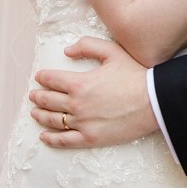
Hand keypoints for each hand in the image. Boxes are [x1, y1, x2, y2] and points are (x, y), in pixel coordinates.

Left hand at [29, 37, 157, 147]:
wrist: (153, 101)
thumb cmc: (134, 74)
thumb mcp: (112, 51)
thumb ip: (87, 46)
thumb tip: (67, 51)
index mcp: (79, 83)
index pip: (52, 80)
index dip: (43, 77)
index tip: (39, 77)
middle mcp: (76, 104)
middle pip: (49, 101)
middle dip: (38, 96)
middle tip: (33, 95)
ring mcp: (82, 123)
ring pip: (54, 120)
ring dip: (41, 116)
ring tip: (34, 112)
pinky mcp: (90, 139)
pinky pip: (64, 141)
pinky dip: (51, 139)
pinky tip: (44, 136)